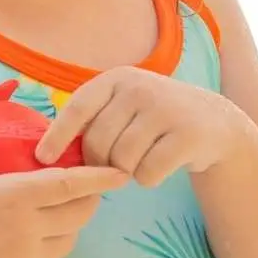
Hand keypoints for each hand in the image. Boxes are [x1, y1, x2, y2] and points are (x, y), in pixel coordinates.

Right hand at [0, 113, 129, 257]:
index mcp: (15, 198)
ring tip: (66, 205)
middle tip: (92, 183)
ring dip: (75, 220)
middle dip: (92, 198)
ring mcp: (25, 256)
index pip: (70, 185)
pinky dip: (57, 239)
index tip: (121, 173)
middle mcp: (27, 229)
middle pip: (79, 213)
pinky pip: (51, 255)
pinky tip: (44, 227)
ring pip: (69, 238)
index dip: (100, 178)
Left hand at [33, 67, 235, 186]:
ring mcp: (165, 110)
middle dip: (100, 163)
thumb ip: (92, 118)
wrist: (214, 122)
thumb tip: (46, 151)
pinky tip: (161, 166)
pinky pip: (148, 174)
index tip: (42, 158)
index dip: (58, 135)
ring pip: (122, 162)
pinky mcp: (186, 135)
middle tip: (115, 164)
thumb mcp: (123, 105)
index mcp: (118, 79)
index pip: (78, 107)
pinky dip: (149, 179)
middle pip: (98, 143)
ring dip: (127, 172)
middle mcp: (140, 88)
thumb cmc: (154, 119)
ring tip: (142, 159)